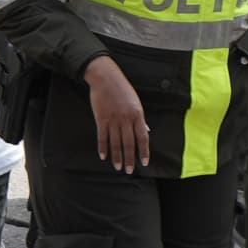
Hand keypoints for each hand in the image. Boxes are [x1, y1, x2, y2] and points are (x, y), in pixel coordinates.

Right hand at [83, 56, 150, 170]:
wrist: (105, 77)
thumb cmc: (122, 89)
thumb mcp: (136, 102)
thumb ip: (141, 119)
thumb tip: (146, 131)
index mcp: (137, 114)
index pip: (142, 137)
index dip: (144, 151)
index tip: (144, 162)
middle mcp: (126, 118)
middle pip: (129, 143)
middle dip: (129, 158)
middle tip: (129, 170)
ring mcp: (113, 119)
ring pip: (115, 142)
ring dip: (117, 156)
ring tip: (118, 166)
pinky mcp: (101, 118)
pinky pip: (102, 136)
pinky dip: (103, 147)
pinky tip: (103, 156)